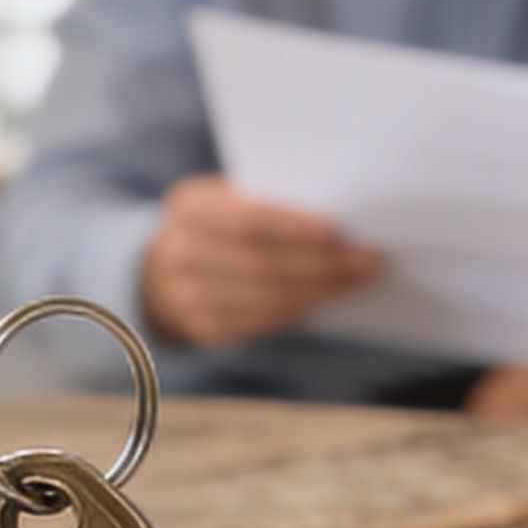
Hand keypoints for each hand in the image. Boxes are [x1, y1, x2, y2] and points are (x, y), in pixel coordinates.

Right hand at [140, 175, 380, 348]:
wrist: (162, 269)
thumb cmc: (218, 224)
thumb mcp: (226, 198)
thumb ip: (266, 201)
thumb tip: (339, 219)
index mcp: (190, 209)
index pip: (246, 220)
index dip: (292, 226)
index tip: (336, 230)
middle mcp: (181, 253)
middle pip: (262, 263)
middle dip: (320, 263)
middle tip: (365, 259)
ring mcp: (187, 297)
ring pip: (266, 298)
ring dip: (319, 290)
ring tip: (357, 278)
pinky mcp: (204, 329)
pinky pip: (261, 323)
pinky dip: (300, 310)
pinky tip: (327, 297)